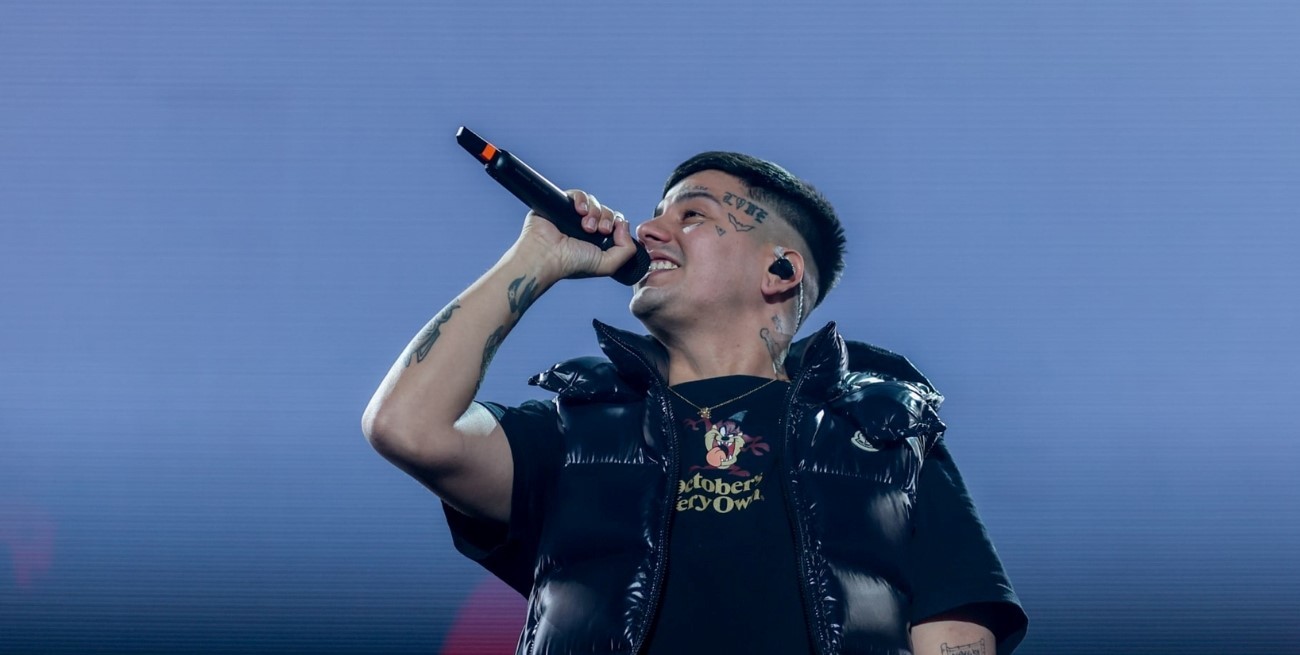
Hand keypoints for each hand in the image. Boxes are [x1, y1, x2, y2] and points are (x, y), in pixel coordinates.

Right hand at [515, 189, 636, 280]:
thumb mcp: (607, 264)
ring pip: (594, 202)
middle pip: (606, 211)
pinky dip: (582, 199)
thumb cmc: (571, 264)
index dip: (617, 224)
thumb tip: (624, 224)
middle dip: (606, 219)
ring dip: (595, 212)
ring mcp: (573, 215)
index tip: (611, 231)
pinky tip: (580, 210)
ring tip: (586, 226)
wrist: (546, 256)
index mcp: (596, 241)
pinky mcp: (561, 204)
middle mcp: (585, 227)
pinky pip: (578, 194)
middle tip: (599, 231)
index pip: (615, 223)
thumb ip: (626, 250)